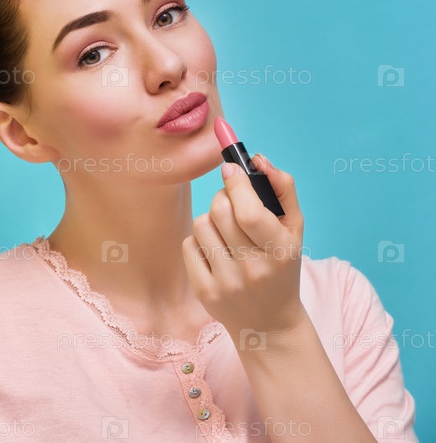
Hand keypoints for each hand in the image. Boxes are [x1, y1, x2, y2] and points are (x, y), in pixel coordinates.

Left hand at [181, 154, 306, 338]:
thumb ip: (283, 190)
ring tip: (226, 230)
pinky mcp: (203, 291)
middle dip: (223, 196)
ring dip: (211, 219)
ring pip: (201, 225)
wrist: (269, 323)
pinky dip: (200, 241)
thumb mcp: (294, 230)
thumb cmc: (281, 267)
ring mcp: (225, 283)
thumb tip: (259, 160)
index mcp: (279, 252)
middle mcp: (252, 270)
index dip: (236, 185)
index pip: (248, 213)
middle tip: (231, 200)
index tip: (230, 169)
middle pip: (220, 212)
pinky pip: (189, 246)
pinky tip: (215, 250)